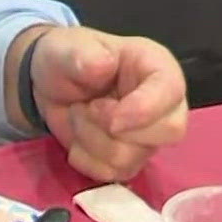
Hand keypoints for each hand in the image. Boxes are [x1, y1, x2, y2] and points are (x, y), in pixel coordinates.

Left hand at [30, 27, 187, 181]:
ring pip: (132, 158)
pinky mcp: (129, 160)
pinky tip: (77, 138)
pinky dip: (86, 160)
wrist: (50, 82)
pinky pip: (113, 174)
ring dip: (92, 140)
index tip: (111, 119)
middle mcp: (162, 104)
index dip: (144, 110)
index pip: (171, 92)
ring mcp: (148, 137)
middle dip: (115, 128)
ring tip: (78, 114)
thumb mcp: (66, 47)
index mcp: (156, 68)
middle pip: (168, 132)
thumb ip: (83, 53)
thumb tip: (103, 64)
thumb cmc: (67, 57)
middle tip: (87, 107)